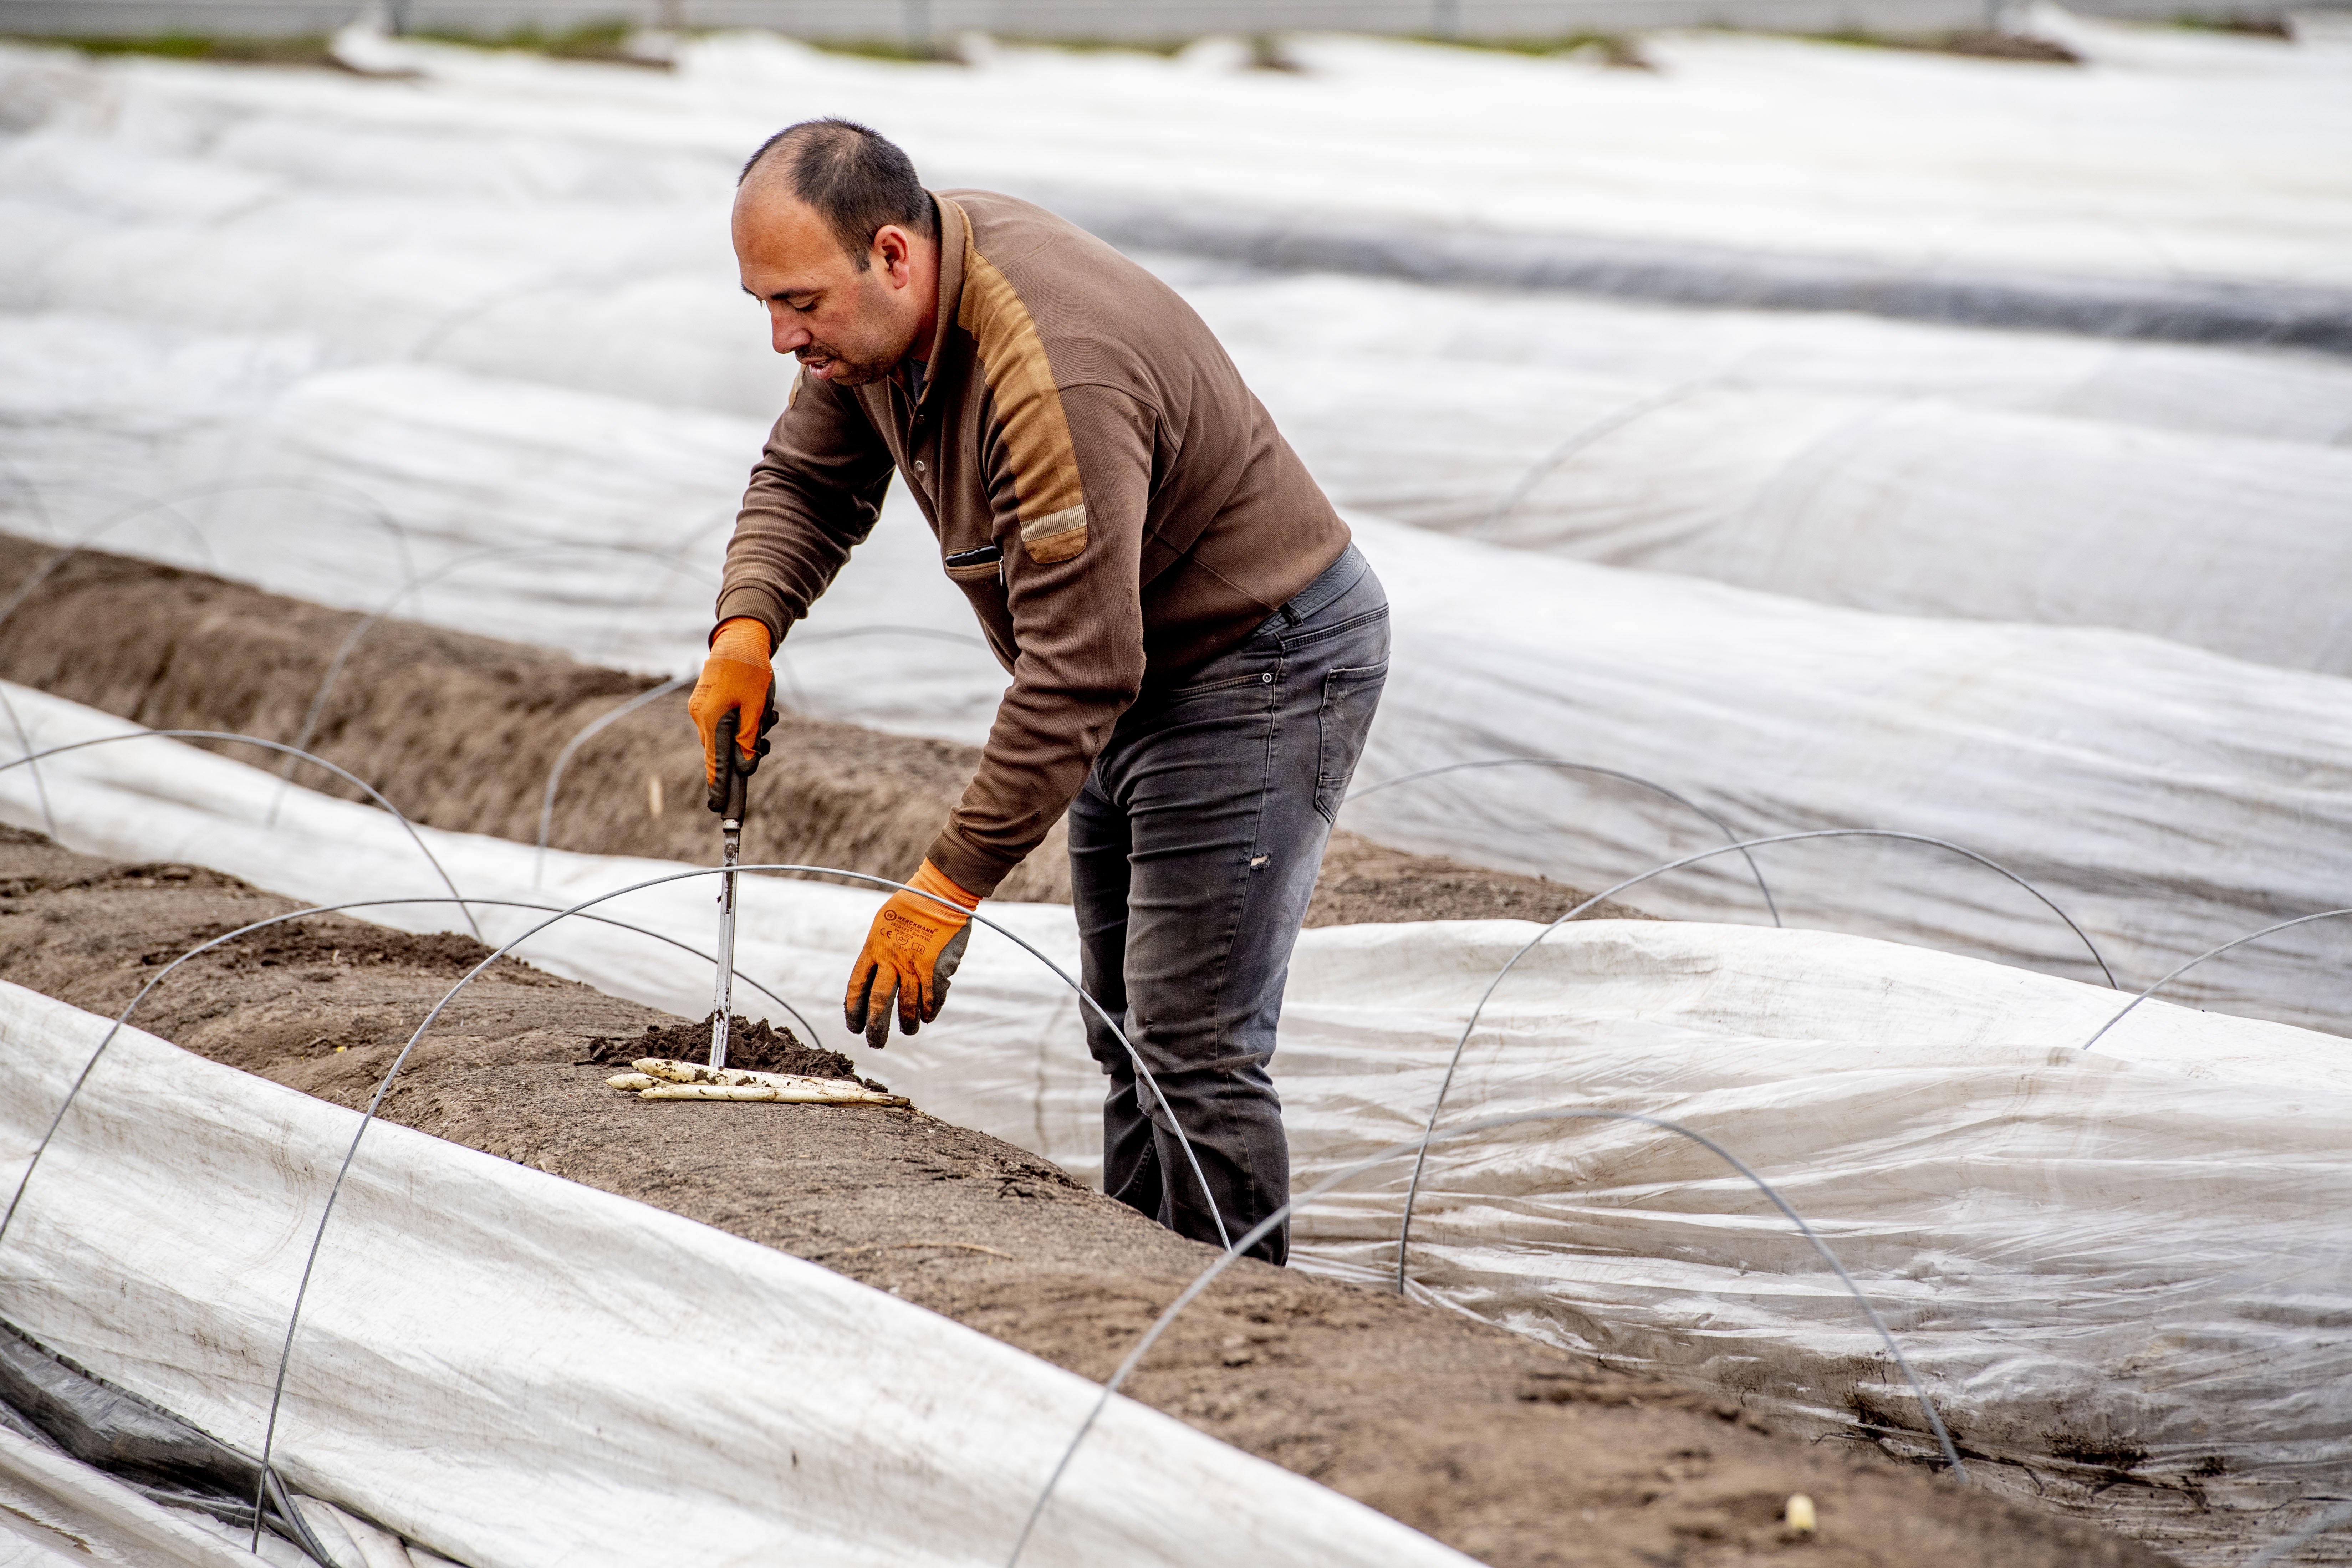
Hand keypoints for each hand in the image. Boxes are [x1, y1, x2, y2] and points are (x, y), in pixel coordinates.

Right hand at [689, 617, 775, 789]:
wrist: (740, 638)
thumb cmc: (751, 671)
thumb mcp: (757, 707)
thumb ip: (749, 738)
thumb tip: (745, 767)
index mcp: (712, 719)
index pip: (716, 763)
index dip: (720, 787)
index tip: (718, 809)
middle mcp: (701, 717)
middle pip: (721, 752)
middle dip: (745, 752)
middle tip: (763, 745)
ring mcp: (701, 710)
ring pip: (724, 737)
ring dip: (747, 735)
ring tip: (768, 715)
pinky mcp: (706, 703)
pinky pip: (723, 724)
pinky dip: (741, 724)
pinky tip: (761, 710)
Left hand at [845, 860, 980, 1047]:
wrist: (940, 895)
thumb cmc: (909, 906)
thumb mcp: (882, 925)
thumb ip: (878, 952)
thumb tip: (875, 976)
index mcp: (873, 949)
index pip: (856, 988)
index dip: (853, 1011)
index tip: (854, 1027)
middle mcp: (891, 961)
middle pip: (879, 1004)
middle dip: (876, 1029)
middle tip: (876, 1044)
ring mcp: (915, 967)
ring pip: (908, 1007)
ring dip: (907, 1024)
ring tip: (908, 1031)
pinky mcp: (937, 970)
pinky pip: (932, 1000)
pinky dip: (929, 1011)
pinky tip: (928, 1017)